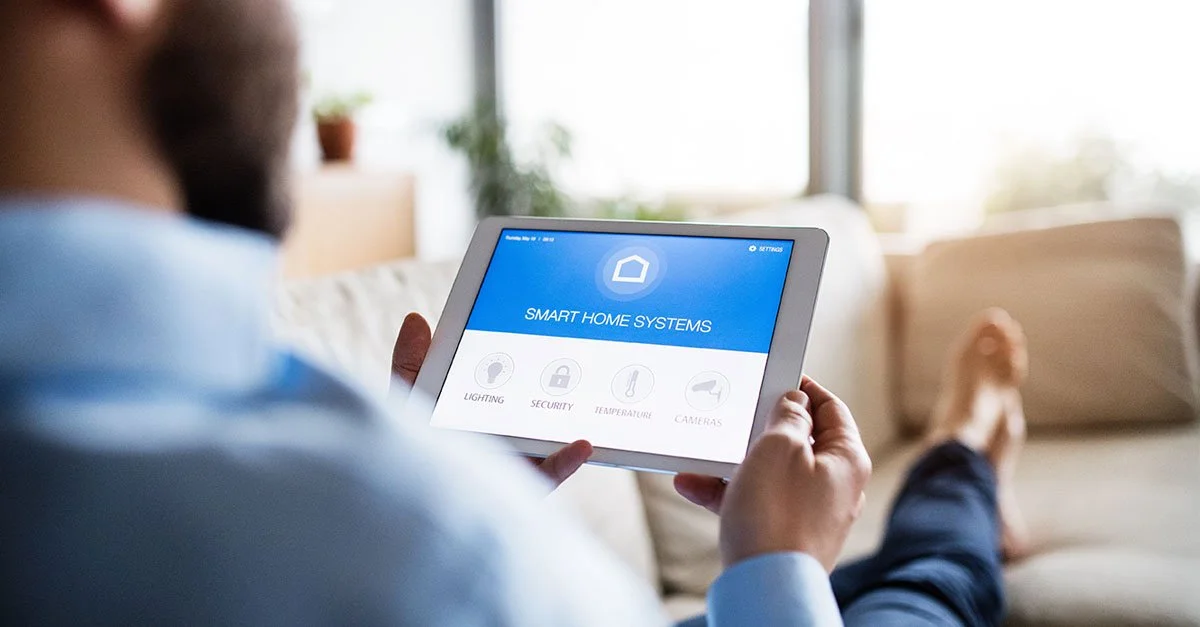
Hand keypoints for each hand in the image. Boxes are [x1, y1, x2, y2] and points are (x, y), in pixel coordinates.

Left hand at [391, 313, 592, 487]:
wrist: (404, 510)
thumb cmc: (406, 457)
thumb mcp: (406, 404)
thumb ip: (409, 365)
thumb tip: (416, 319)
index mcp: (476, 409)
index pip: (501, 376)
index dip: (517, 351)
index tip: (535, 323)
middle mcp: (500, 433)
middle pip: (532, 403)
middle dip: (555, 379)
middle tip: (576, 352)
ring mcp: (514, 460)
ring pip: (547, 436)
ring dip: (568, 417)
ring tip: (586, 395)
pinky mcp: (520, 488)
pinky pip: (549, 475)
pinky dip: (566, 461)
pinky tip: (581, 444)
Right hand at [673, 376, 871, 571]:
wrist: (765, 584)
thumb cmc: (778, 515)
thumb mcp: (780, 447)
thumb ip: (788, 416)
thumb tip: (794, 403)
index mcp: (847, 459)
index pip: (831, 408)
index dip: (803, 389)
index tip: (776, 377)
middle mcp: (836, 486)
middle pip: (799, 441)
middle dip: (760, 428)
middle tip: (736, 415)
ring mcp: (811, 513)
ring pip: (771, 472)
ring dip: (734, 461)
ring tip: (702, 454)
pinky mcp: (785, 534)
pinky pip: (756, 501)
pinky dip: (728, 491)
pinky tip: (693, 485)